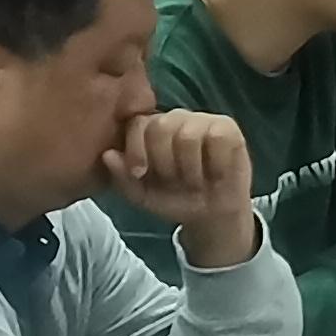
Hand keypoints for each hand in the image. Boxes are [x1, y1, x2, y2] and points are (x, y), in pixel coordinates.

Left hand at [110, 108, 259, 263]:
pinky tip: (216, 174)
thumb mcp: (143, 195)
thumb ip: (122, 177)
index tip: (139, 174)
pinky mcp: (228, 128)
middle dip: (164, 162)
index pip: (138, 123)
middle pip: (161, 126)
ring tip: (195, 181)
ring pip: (188, 134)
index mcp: (151, 130)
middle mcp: (176, 119)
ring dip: (190, 168)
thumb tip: (107, 155)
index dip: (136, 149)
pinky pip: (217, 137)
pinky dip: (215, 164)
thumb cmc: (175, 199)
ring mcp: (203, 120)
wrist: (210, 215)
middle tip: (173, 181)